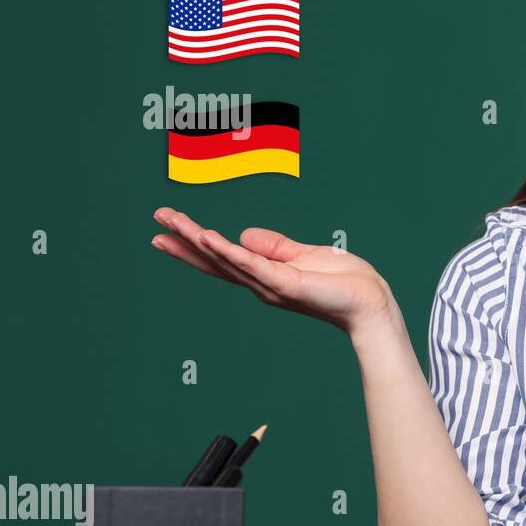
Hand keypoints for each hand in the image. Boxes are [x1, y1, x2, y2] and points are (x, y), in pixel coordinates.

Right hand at [151, 206, 397, 334]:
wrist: (371, 302)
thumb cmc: (344, 282)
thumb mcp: (304, 255)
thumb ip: (275, 247)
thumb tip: (243, 234)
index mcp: (265, 274)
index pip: (222, 257)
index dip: (194, 243)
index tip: (167, 229)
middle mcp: (261, 283)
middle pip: (215, 259)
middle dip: (184, 241)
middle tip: (155, 223)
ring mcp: (271, 284)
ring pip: (226, 259)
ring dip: (197, 240)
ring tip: (171, 223)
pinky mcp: (286, 283)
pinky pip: (252, 265)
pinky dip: (229, 251)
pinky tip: (207, 238)